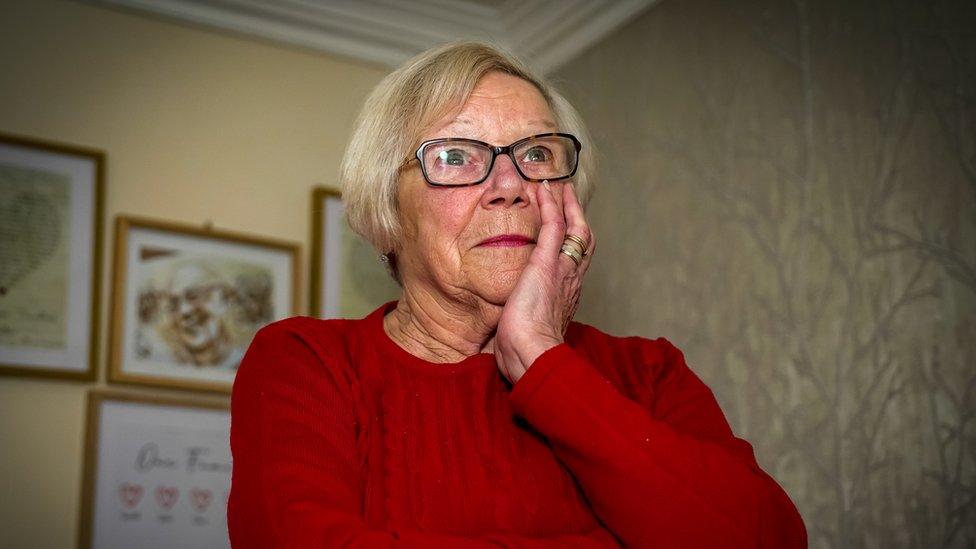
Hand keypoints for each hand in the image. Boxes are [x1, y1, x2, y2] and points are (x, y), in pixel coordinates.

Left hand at [494, 180, 594, 382]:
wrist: (532, 355)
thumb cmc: (527, 352)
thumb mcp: (527, 332)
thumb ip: (523, 322)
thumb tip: (508, 326)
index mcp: (567, 296)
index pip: (575, 262)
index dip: (573, 243)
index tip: (566, 229)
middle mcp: (571, 280)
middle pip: (583, 241)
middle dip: (577, 216)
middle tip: (569, 197)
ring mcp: (562, 270)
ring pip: (574, 229)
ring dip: (566, 205)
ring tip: (558, 187)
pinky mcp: (547, 263)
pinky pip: (553, 225)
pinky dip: (550, 205)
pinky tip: (543, 190)